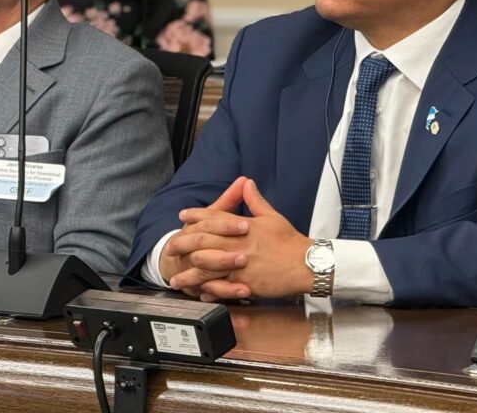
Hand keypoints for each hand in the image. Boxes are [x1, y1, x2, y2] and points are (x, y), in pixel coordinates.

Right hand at [159, 177, 250, 298]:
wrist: (175, 258)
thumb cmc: (201, 234)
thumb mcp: (214, 216)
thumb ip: (230, 199)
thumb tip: (244, 180)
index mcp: (196, 228)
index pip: (210, 223)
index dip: (227, 225)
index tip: (246, 225)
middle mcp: (192, 248)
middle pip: (205, 249)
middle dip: (225, 254)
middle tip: (245, 255)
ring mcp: (194, 268)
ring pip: (207, 272)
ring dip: (225, 277)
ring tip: (245, 281)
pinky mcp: (199, 285)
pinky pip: (212, 291)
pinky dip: (226, 293)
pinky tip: (242, 293)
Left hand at [178, 178, 313, 300]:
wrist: (307, 264)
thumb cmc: (291, 242)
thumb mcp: (273, 217)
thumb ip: (256, 201)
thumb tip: (247, 183)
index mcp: (244, 226)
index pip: (215, 217)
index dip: (197, 216)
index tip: (183, 215)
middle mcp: (238, 243)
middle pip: (204, 241)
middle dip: (184, 244)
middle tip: (169, 248)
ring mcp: (240, 263)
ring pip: (208, 267)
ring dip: (190, 273)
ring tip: (176, 279)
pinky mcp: (245, 281)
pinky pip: (221, 286)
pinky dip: (209, 289)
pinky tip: (199, 292)